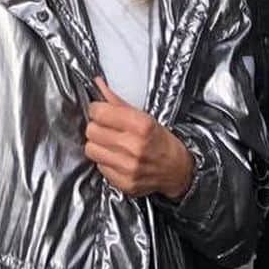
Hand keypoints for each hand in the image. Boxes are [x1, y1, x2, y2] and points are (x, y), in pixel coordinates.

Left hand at [85, 78, 194, 199]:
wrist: (177, 169)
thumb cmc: (161, 141)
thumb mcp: (144, 116)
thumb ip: (117, 102)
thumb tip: (99, 85)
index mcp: (140, 125)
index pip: (99, 112)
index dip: (96, 109)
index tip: (99, 110)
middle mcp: (134, 147)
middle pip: (92, 131)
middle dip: (96, 126)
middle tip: (105, 127)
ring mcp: (129, 167)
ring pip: (91, 150)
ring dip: (97, 144)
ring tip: (109, 142)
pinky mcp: (124, 183)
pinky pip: (99, 167)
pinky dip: (104, 161)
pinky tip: (116, 157)